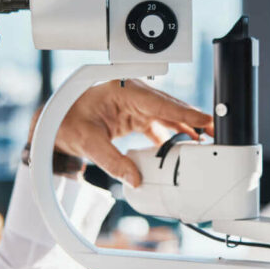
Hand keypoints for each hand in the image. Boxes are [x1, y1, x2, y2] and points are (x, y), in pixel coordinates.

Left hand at [33, 79, 214, 186]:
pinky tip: (183, 149)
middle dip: (193, 120)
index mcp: (122, 89)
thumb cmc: (66, 121)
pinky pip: (160, 125)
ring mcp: (136, 104)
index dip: (184, 112)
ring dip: (185, 130)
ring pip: (168, 116)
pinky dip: (172, 137)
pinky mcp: (136, 116)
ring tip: (205, 143)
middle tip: (215, 134)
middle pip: (170, 107)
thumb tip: (135, 179)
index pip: (160, 102)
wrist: (54, 122)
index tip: (205, 120)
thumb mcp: (88, 143)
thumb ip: (112, 162)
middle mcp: (133, 93)